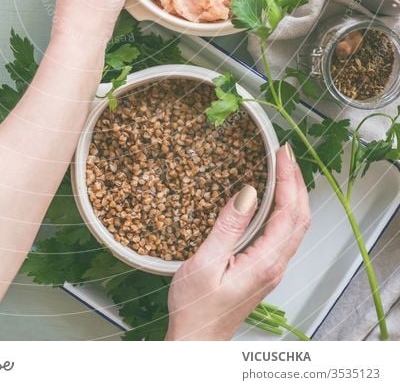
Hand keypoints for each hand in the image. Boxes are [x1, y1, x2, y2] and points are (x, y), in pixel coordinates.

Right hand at [166, 144, 310, 340]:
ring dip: (292, 194)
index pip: (289, 213)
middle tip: (285, 154)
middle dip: (296, 182)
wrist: (197, 340)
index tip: (282, 154)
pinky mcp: (262, 269)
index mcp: (265, 262)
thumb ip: (228, 227)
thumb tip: (248, 193)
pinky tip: (269, 199)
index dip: (289, 180)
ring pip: (293, 226)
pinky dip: (282, 209)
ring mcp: (271, 268)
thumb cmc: (196, 308)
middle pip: (299, 218)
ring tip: (281, 169)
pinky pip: (281, 233)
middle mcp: (275, 265)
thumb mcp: (205, 264)